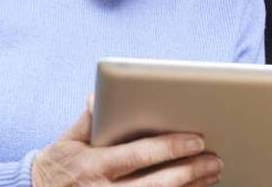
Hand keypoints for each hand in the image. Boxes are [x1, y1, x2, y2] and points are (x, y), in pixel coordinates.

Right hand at [32, 105, 221, 186]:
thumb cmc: (58, 164)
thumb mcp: (67, 139)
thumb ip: (88, 118)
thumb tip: (97, 94)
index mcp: (93, 164)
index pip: (138, 155)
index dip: (169, 148)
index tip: (196, 140)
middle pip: (156, 184)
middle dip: (189, 171)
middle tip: (214, 158)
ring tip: (213, 173)